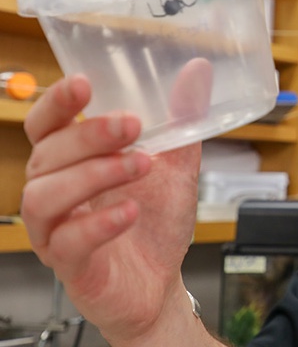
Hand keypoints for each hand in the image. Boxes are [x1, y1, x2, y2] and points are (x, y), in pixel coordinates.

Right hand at [21, 74, 208, 344]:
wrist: (162, 280)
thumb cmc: (157, 218)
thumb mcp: (176, 163)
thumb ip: (182, 120)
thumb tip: (198, 70)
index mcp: (72, 162)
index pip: (47, 125)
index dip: (57, 103)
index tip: (84, 83)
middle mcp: (55, 192)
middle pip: (46, 155)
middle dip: (89, 135)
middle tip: (132, 126)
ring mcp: (56, 230)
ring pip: (46, 195)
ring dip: (95, 174)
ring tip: (140, 165)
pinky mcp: (70, 266)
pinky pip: (67, 242)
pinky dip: (98, 223)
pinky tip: (130, 211)